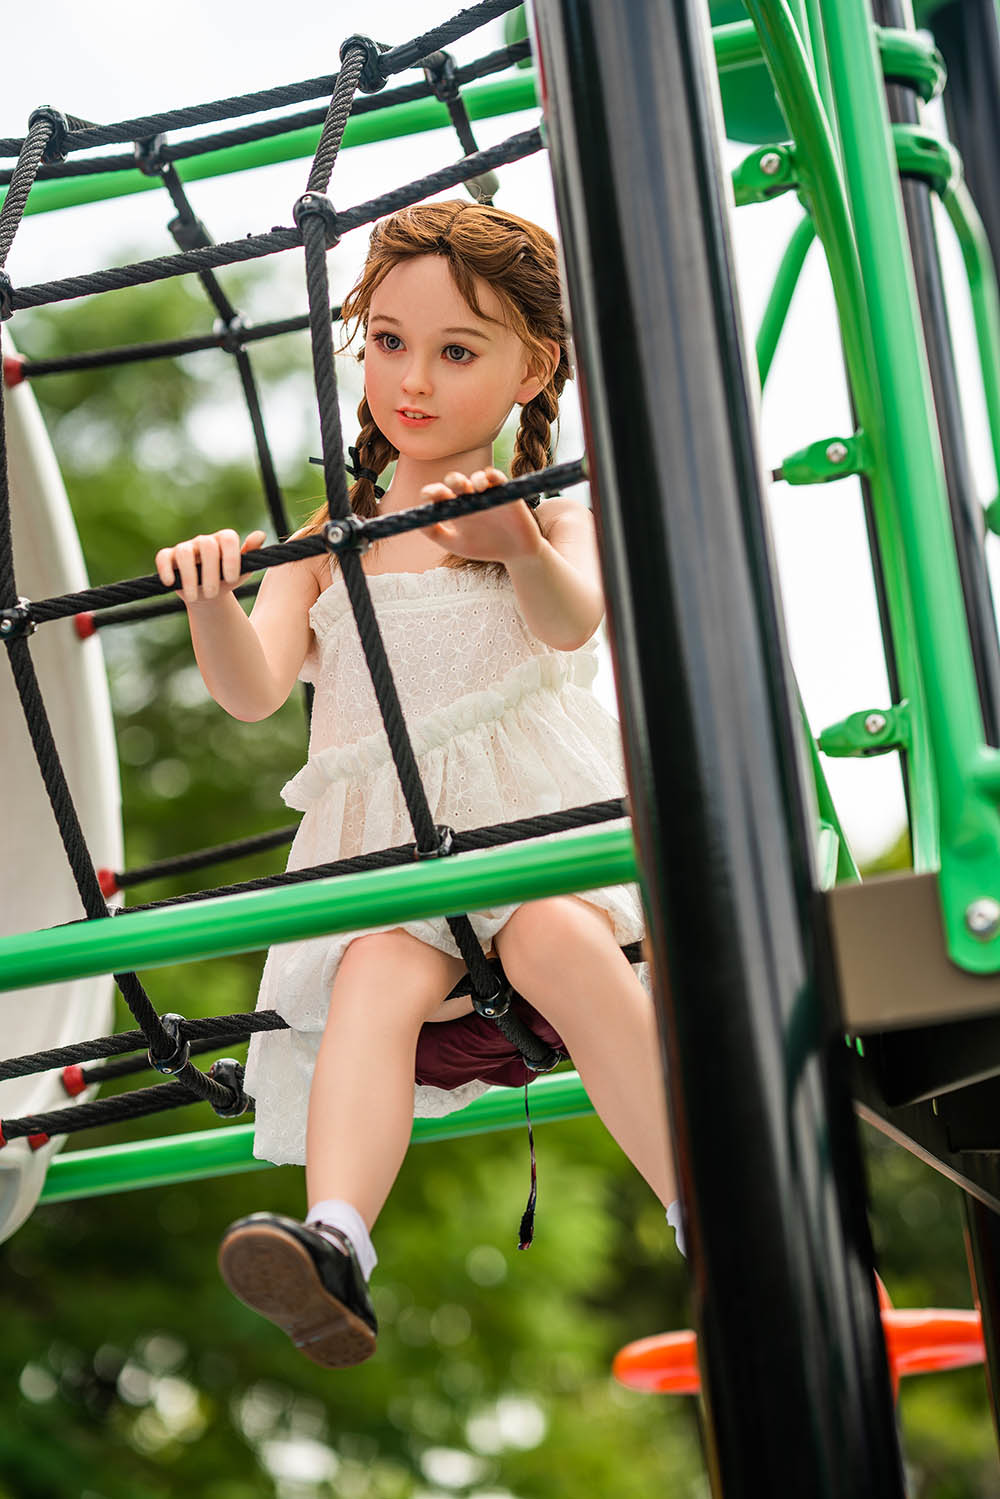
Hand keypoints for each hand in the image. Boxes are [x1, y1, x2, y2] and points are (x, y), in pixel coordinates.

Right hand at [155, 528, 266, 603]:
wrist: (209, 594)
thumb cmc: (227, 579)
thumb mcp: (243, 570)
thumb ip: (251, 554)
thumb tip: (260, 535)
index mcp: (224, 540)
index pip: (228, 538)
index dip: (231, 558)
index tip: (232, 579)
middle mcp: (204, 540)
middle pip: (207, 545)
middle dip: (210, 572)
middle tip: (212, 593)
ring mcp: (185, 547)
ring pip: (184, 552)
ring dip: (189, 576)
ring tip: (194, 596)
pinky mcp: (168, 557)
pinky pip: (163, 557)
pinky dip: (165, 570)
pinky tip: (171, 583)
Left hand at [420, 468, 543, 563]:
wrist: (516, 554)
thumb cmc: (485, 548)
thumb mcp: (456, 544)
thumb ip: (435, 533)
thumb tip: (417, 521)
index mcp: (456, 509)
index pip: (440, 494)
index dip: (431, 491)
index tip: (427, 496)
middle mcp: (470, 498)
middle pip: (456, 481)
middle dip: (452, 481)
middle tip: (451, 490)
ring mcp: (487, 494)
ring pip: (476, 477)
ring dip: (472, 479)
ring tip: (474, 489)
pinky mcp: (505, 492)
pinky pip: (496, 476)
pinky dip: (489, 476)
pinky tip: (485, 485)